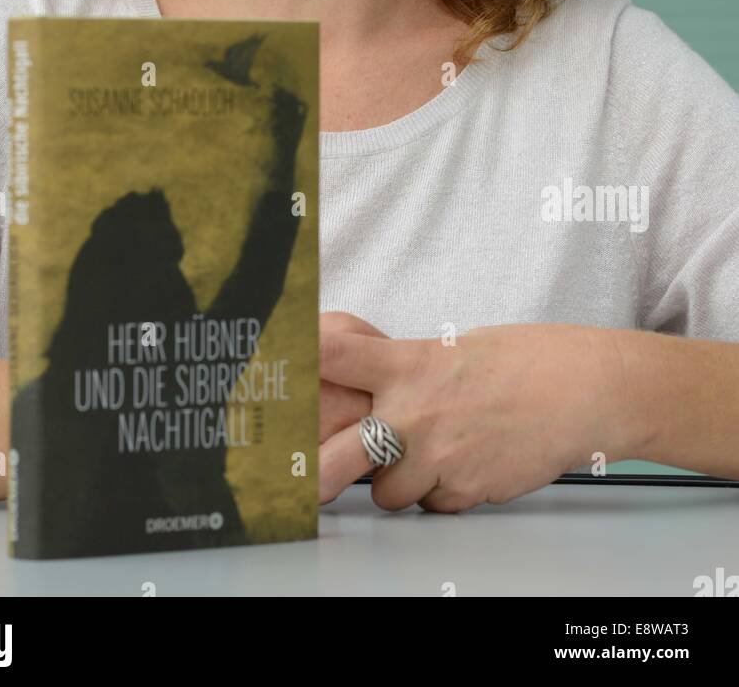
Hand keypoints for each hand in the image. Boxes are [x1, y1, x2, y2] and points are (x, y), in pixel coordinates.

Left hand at [319, 322, 630, 510]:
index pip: (333, 351)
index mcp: (410, 362)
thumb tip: (363, 378)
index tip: (271, 369)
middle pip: (335, 457)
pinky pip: (432, 505)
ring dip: (395, 482)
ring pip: (386, 493)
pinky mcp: (466, 490)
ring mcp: (439, 455)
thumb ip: (400, 366)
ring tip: (425, 454)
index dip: (295, 358)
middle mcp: (415, 410)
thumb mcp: (450, 348)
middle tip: (296, 483)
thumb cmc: (523, 361)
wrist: (582, 389)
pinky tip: (464, 463)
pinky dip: (440, 493)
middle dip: (311, 477)